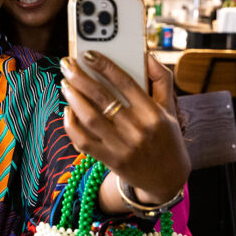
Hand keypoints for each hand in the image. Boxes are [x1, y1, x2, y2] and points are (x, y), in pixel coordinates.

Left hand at [60, 51, 189, 207]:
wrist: (167, 180)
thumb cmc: (166, 137)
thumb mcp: (170, 109)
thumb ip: (162, 80)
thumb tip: (148, 55)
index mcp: (154, 114)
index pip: (125, 83)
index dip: (105, 66)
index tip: (87, 54)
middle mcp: (138, 130)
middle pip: (103, 98)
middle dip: (80, 77)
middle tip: (67, 64)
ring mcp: (123, 147)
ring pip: (90, 117)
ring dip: (73, 97)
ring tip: (65, 83)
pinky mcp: (110, 160)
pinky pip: (83, 141)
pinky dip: (71, 124)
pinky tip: (67, 110)